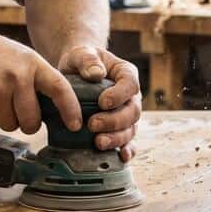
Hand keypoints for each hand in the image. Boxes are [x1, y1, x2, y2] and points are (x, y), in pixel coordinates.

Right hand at [0, 29, 81, 134]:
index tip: (75, 125)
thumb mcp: (25, 59)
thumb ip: (41, 82)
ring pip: (9, 125)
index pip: (60, 89)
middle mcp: (17, 76)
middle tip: (21, 114)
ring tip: (0, 101)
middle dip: (28, 124)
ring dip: (6, 120)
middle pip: (31, 121)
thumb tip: (59, 111)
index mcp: (33, 65)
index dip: (70, 110)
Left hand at [57, 45, 140, 160]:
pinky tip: (120, 158)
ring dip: (117, 138)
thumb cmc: (82, 61)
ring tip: (98, 142)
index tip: (102, 102)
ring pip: (131, 130)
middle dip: (115, 121)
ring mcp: (127, 114)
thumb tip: (96, 74)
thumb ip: (88, 60)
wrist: (77, 73)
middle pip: (133, 111)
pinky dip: (126, 151)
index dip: (120, 95)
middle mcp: (131, 96)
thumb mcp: (81, 53)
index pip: (131, 85)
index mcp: (127, 74)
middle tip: (93, 124)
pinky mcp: (119, 129)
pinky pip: (128, 142)